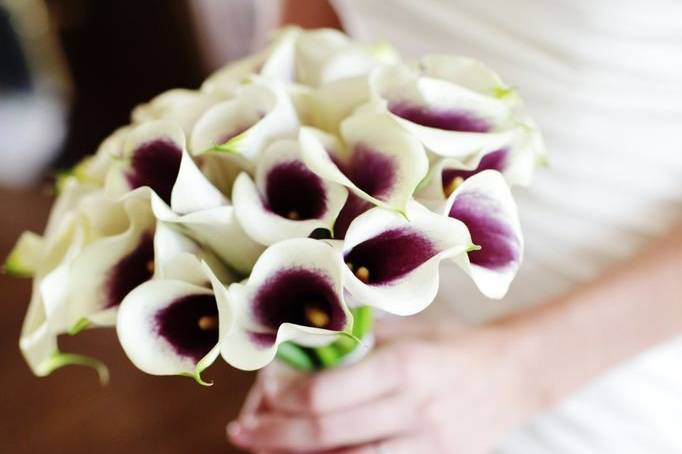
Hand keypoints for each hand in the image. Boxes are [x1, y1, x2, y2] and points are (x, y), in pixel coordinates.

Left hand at [227, 317, 540, 452]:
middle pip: (324, 436)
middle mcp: (413, 409)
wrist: (513, 374)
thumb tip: (297, 354)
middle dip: (272, 437)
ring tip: (263, 450)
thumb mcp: (405, 330)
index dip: (280, 398)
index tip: (263, 391)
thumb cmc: (452, 343)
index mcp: (404, 365)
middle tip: (242, 433)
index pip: (324, 394)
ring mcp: (425, 445)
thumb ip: (353, 343)